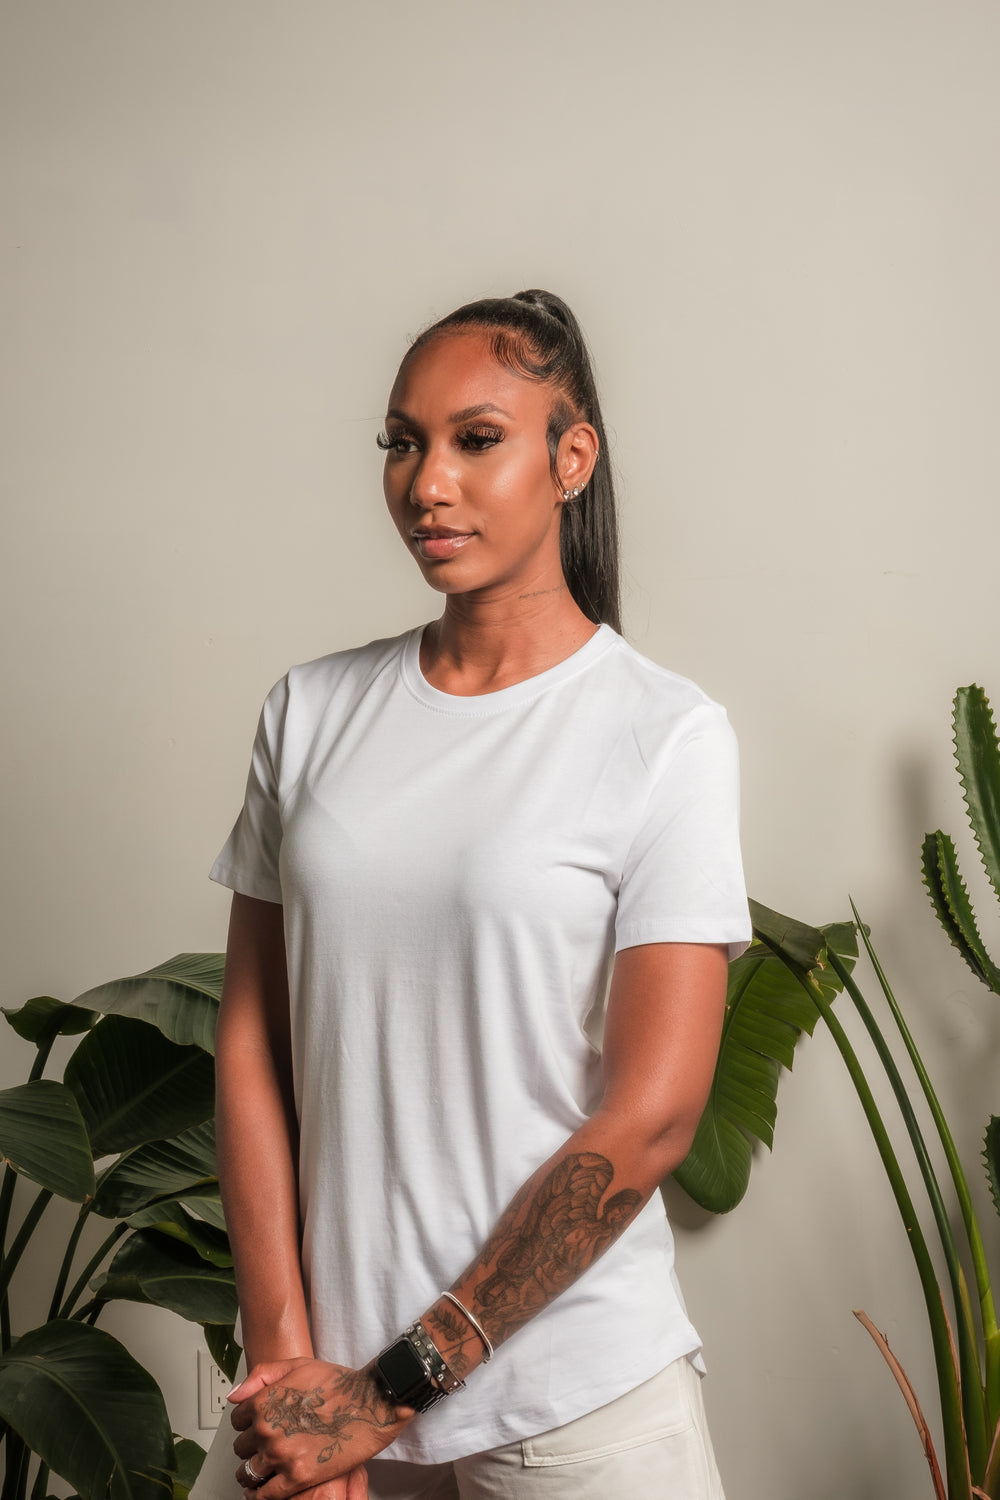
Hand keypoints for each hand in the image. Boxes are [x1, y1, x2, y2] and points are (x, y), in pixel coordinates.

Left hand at [229, 1357, 412, 1498]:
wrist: (370, 1403)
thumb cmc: (338, 1383)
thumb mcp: (297, 1365)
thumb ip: (261, 1376)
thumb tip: (235, 1396)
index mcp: (265, 1402)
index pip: (237, 1420)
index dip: (246, 1424)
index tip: (254, 1428)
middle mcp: (268, 1429)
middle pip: (241, 1447)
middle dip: (250, 1447)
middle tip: (263, 1447)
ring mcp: (281, 1455)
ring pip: (248, 1473)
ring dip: (251, 1474)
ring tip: (259, 1473)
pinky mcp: (297, 1477)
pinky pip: (266, 1495)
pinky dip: (259, 1496)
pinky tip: (262, 1492)